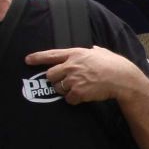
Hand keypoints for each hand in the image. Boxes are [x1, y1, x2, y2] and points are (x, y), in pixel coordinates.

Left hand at [26, 45, 142, 103]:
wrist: (121, 78)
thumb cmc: (114, 64)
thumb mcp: (102, 52)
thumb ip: (95, 51)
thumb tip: (94, 49)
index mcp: (76, 54)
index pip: (52, 55)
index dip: (38, 57)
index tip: (27, 60)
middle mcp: (72, 65)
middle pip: (50, 75)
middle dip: (55, 80)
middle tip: (65, 82)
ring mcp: (74, 79)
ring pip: (58, 88)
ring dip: (65, 91)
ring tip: (79, 89)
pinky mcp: (78, 92)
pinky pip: (69, 99)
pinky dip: (74, 100)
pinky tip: (84, 96)